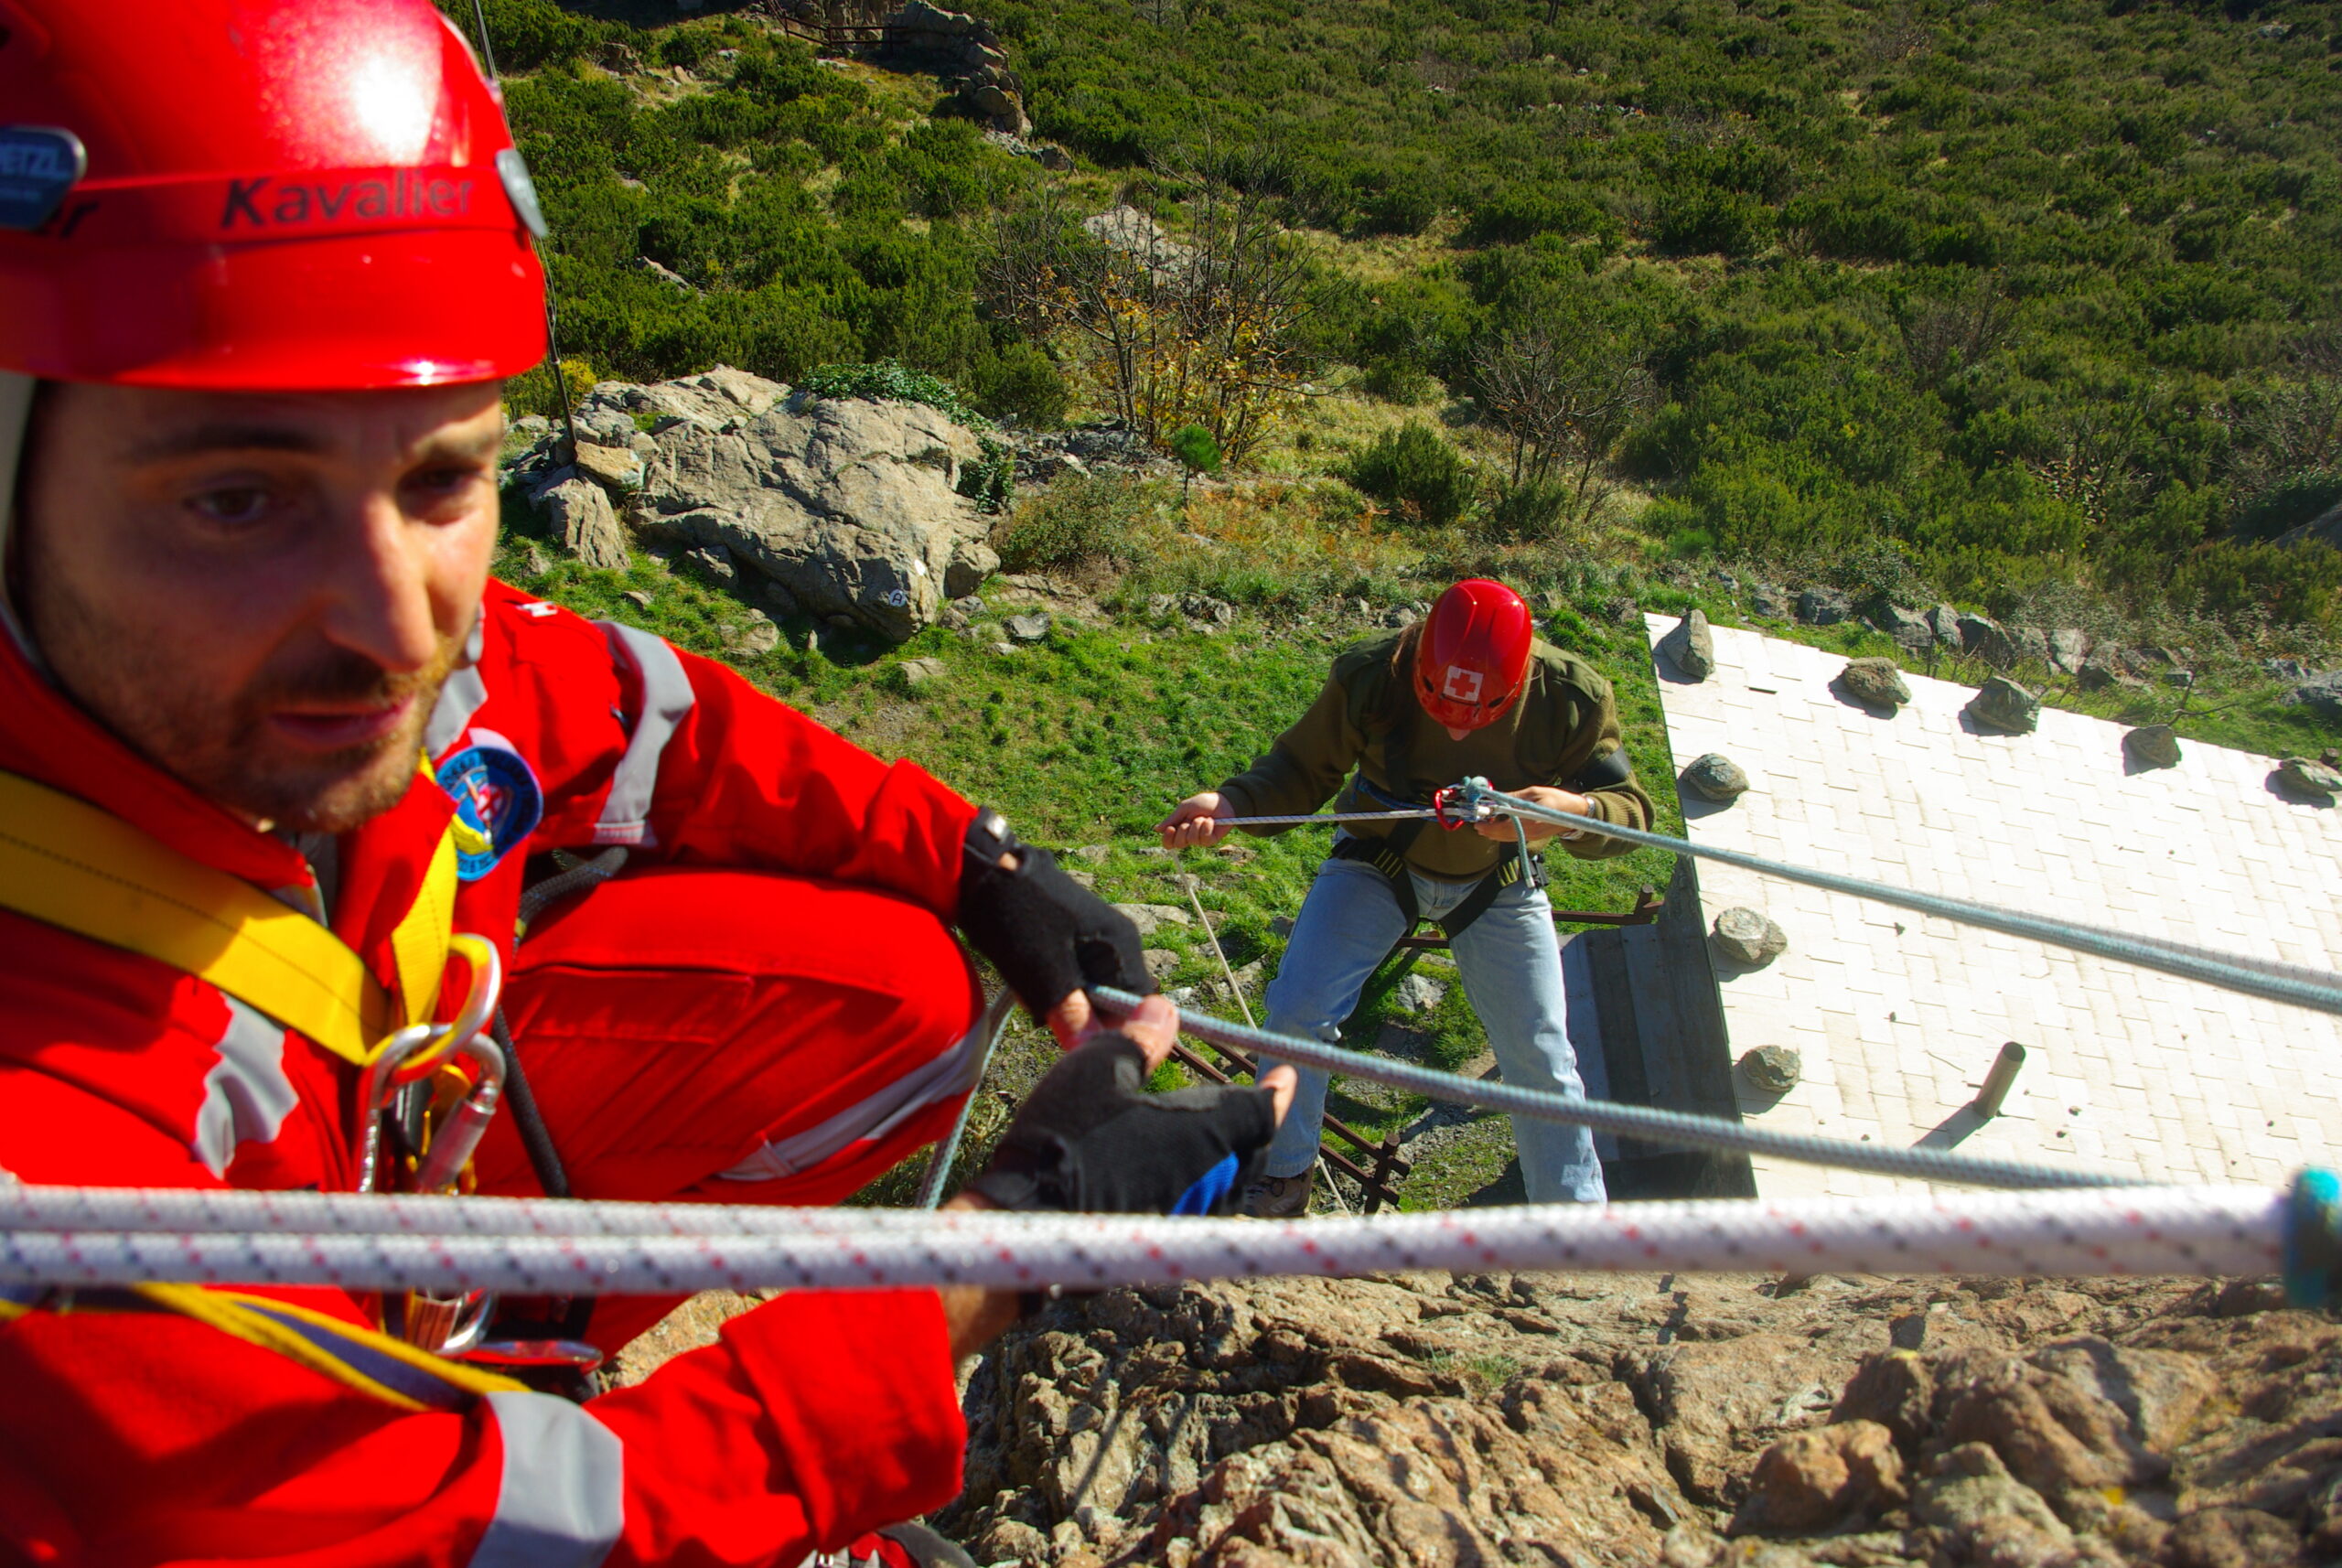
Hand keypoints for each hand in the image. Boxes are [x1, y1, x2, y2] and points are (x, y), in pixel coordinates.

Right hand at [937, 997, 1294, 1358]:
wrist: (1027, 1219)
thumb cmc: (1065, 1136)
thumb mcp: (1097, 1069)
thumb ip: (1139, 1040)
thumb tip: (1166, 1009)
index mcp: (1208, 1130)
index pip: (1262, 1110)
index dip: (1277, 1091)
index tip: (1286, 1075)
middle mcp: (1211, 1177)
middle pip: (1254, 1152)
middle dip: (1256, 1127)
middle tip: (1254, 1105)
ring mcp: (1189, 1215)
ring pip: (1231, 1187)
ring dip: (1234, 1160)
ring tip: (1224, 1140)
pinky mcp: (1163, 1239)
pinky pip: (1201, 1209)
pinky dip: (1204, 1186)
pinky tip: (1179, 1177)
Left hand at [958, 824, 1153, 1042]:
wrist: (984, 871)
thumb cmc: (1017, 919)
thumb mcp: (1044, 973)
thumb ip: (1073, 1013)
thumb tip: (1095, 1052)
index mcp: (1122, 944)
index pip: (1139, 1003)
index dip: (1114, 1028)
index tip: (1078, 1036)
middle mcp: (1118, 939)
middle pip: (1114, 998)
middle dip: (1081, 1012)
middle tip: (1044, 1008)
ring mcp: (1096, 935)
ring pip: (1089, 988)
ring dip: (1061, 998)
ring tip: (1028, 986)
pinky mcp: (1074, 934)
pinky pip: (1072, 972)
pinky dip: (1051, 982)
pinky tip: (1026, 973)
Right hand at [1158, 792, 1234, 848]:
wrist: (1221, 801)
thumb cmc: (1203, 803)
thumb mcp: (1184, 808)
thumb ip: (1172, 819)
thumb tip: (1156, 829)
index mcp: (1179, 829)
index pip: (1169, 842)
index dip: (1167, 839)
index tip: (1170, 828)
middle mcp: (1188, 836)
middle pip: (1179, 844)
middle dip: (1183, 830)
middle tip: (1190, 819)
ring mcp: (1200, 839)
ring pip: (1192, 840)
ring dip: (1197, 825)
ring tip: (1203, 817)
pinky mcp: (1211, 840)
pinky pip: (1204, 839)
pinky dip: (1206, 827)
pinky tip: (1211, 821)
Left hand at [1473, 785, 1591, 841]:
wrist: (1576, 813)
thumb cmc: (1557, 800)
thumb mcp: (1534, 792)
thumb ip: (1514, 797)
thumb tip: (1496, 797)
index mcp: (1530, 821)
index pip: (1504, 826)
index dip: (1489, 825)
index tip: (1479, 820)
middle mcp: (1530, 832)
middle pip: (1503, 835)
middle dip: (1488, 830)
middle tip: (1477, 823)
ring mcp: (1532, 836)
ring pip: (1507, 838)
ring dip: (1494, 833)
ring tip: (1484, 825)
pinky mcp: (1533, 836)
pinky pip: (1514, 837)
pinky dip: (1503, 833)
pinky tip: (1498, 827)